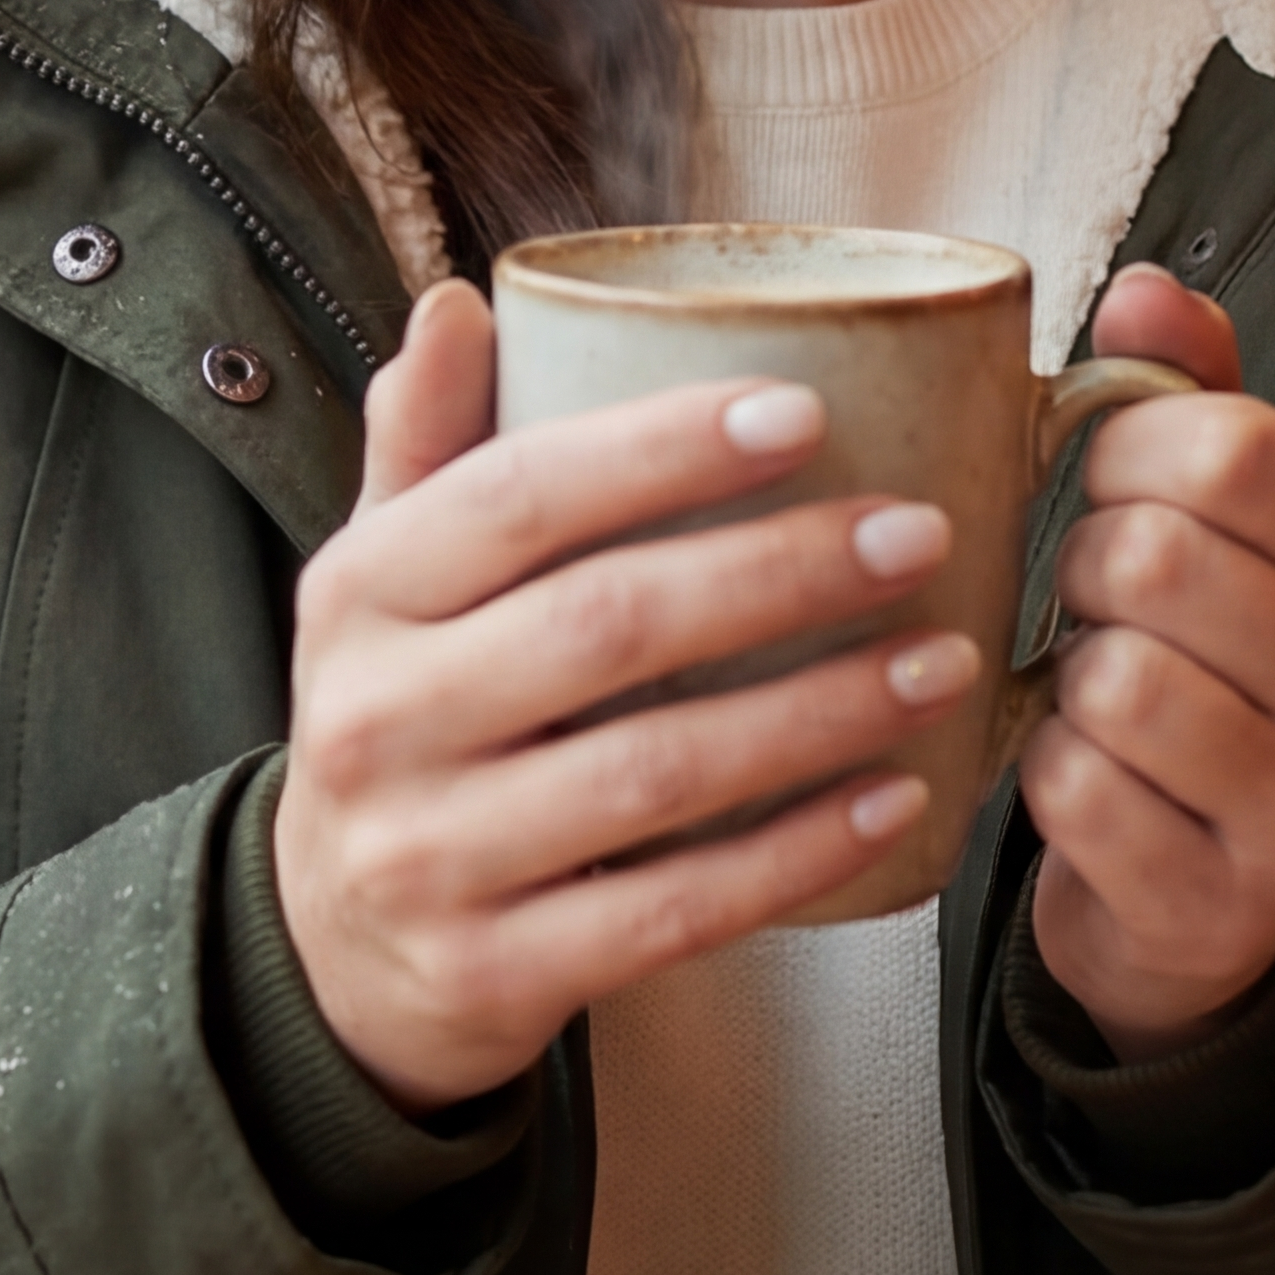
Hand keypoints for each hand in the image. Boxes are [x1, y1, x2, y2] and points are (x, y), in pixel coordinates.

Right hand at [274, 281, 988, 1113]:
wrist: (334, 951)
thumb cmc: (404, 716)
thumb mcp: (380, 578)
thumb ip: (426, 445)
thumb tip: (461, 304)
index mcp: (359, 594)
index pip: (517, 499)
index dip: (662, 450)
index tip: (805, 414)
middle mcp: (376, 722)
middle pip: (604, 628)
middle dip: (778, 573)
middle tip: (917, 534)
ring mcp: (431, 857)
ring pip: (653, 773)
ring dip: (816, 714)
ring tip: (940, 660)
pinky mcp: (494, 971)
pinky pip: (672, 911)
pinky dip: (795, 856)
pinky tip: (894, 802)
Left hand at [1019, 263, 1274, 1061]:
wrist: (1215, 895)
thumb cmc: (1211, 667)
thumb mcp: (1228, 520)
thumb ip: (1192, 390)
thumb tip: (1144, 289)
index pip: (1238, 448)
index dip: (1123, 446)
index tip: (1103, 477)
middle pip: (1158, 557)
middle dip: (1081, 564)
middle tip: (1091, 597)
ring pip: (1115, 680)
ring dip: (1066, 677)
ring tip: (1094, 687)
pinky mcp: (1225, 908)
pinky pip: (1076, 791)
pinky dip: (1047, 773)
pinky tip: (1085, 773)